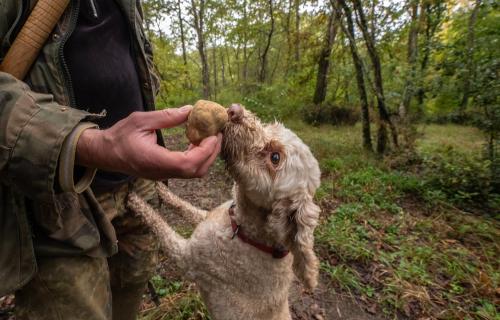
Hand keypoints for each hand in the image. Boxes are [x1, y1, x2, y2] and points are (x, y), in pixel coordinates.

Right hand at [76, 106, 221, 179]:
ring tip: (209, 136)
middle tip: (217, 133)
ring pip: (194, 173)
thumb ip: (166, 117)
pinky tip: (196, 142)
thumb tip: (190, 110)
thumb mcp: (141, 120)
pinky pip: (187, 170)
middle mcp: (162, 172)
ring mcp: (164, 175)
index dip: (205, 151)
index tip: (213, 135)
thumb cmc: (120, 136)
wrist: (105, 153)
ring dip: (206, 156)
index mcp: (155, 161)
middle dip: (211, 153)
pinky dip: (198, 157)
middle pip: (196, 171)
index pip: (188, 163)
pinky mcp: (164, 173)